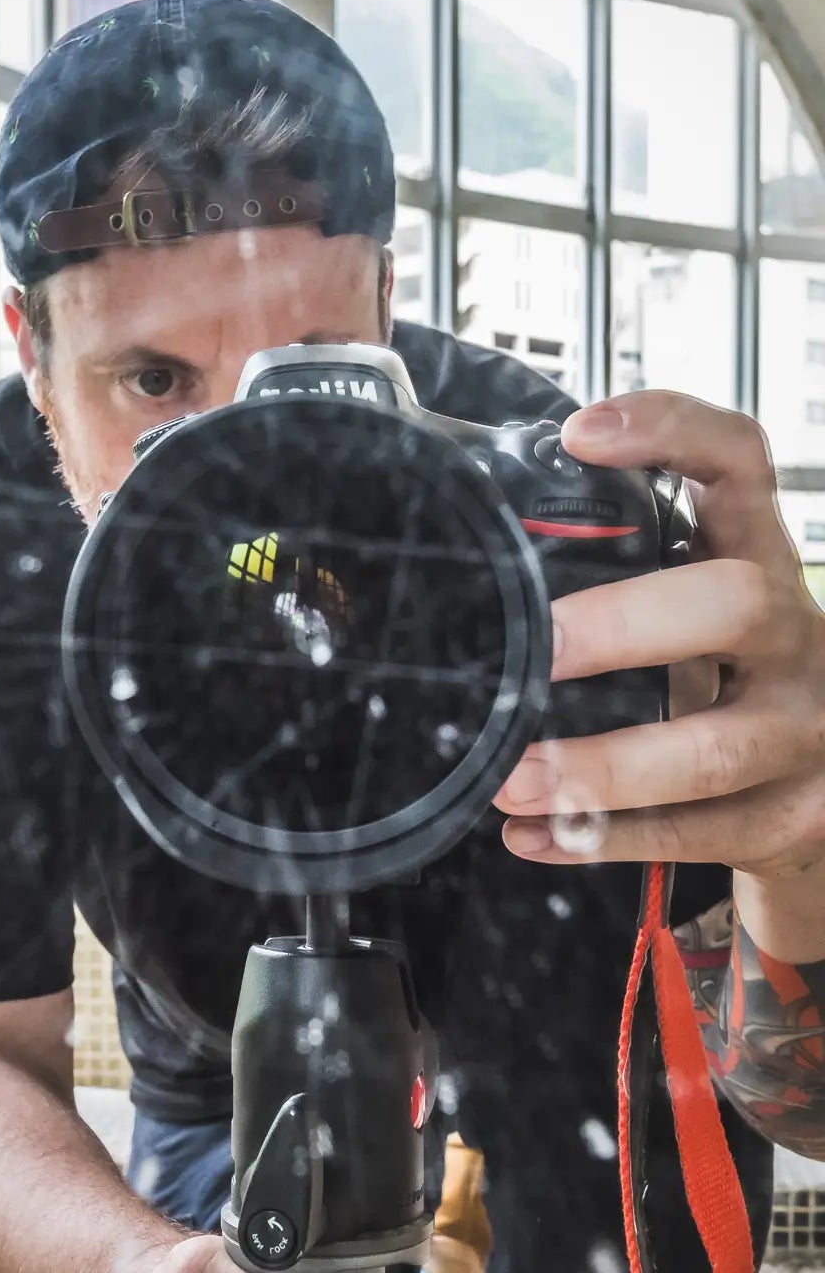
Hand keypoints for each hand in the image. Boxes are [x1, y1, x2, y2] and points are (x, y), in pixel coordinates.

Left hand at [495, 390, 824, 880]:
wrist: (820, 796)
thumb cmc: (729, 685)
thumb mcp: (698, 617)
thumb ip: (628, 583)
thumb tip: (481, 569)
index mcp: (762, 562)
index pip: (739, 464)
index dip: (672, 432)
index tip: (580, 434)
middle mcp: (795, 635)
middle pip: (734, 603)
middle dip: (625, 624)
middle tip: (541, 648)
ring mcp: (803, 730)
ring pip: (711, 750)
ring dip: (602, 768)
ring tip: (514, 779)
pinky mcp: (789, 817)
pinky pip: (694, 836)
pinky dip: (604, 841)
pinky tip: (537, 837)